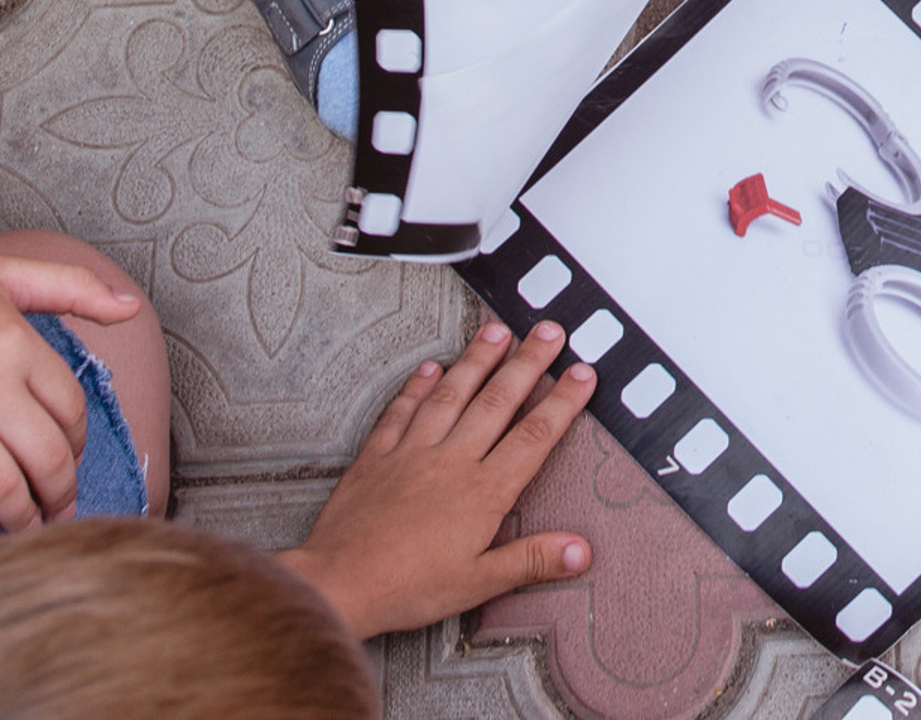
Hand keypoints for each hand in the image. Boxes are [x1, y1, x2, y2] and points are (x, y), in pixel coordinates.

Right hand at [0, 247, 140, 544]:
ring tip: (25, 529)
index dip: (78, 440)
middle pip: (45, 452)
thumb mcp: (2, 272)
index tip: (74, 458)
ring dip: (20, 518)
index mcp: (13, 343)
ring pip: (0, 484)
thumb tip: (131, 307)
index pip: (69, 406)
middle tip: (61, 509)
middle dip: (60, 490)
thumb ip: (72, 287)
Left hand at [277, 320, 594, 639]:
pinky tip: (429, 368)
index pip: (533, 437)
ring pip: (452, 394)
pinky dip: (416, 387)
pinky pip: (401, 411)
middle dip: (528, 362)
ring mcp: (412, 453)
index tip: (582, 374)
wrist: (337, 586)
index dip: (562, 402)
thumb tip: (580, 550)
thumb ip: (530, 560)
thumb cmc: (405, 589)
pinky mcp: (377, 456)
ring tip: (497, 331)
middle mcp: (451, 461)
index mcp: (482, 492)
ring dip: (477, 360)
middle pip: (498, 401)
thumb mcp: (476, 584)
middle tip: (549, 331)